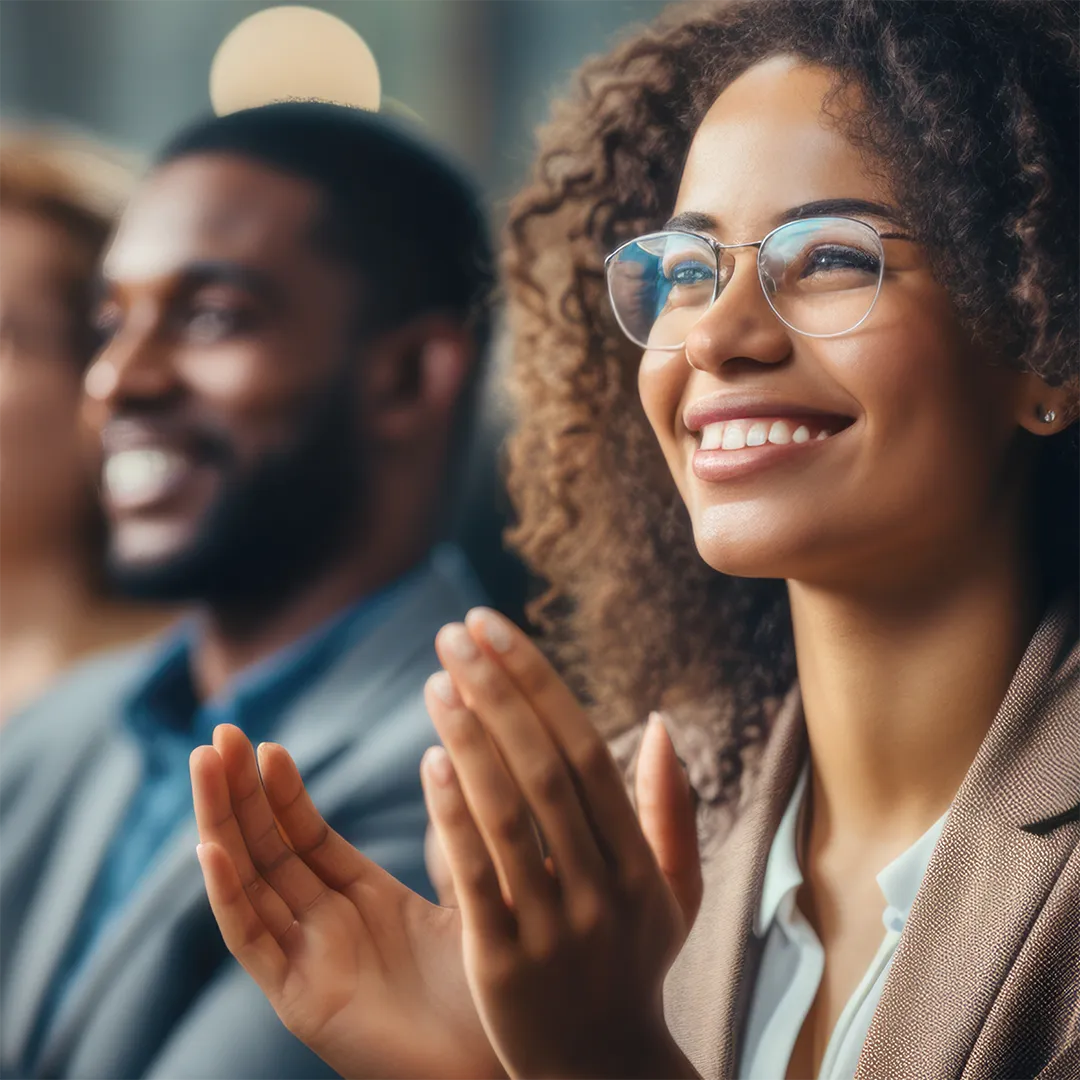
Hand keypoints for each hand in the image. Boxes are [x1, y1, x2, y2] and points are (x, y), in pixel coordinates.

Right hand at [190, 725, 503, 1079]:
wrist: (503, 1063)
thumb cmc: (496, 984)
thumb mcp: (475, 889)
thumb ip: (462, 832)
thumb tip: (457, 760)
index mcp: (363, 899)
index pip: (307, 835)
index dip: (282, 791)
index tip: (264, 744)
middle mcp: (328, 926)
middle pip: (268, 848)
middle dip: (241, 793)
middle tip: (220, 733)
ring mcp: (310, 961)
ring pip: (250, 882)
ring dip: (224, 824)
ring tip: (205, 766)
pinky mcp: (303, 1002)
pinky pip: (254, 943)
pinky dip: (229, 895)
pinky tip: (211, 848)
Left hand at [420, 608, 702, 1079]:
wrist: (601, 1073)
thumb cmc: (632, 966)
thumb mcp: (672, 894)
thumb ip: (670, 810)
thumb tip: (662, 724)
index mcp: (641, 863)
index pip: (587, 751)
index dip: (539, 683)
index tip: (495, 627)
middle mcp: (605, 888)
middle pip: (547, 768)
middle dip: (499, 690)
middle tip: (456, 631)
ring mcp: (555, 928)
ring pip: (511, 814)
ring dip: (471, 738)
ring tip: (437, 676)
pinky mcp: (504, 965)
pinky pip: (478, 877)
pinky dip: (454, 816)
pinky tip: (429, 759)